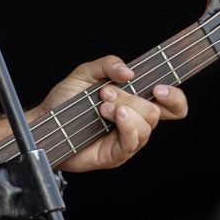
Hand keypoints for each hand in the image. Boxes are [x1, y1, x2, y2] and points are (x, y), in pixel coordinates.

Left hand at [38, 55, 188, 173]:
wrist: (45, 123)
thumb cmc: (65, 101)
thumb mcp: (86, 73)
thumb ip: (108, 64)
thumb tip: (128, 71)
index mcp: (135, 103)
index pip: (172, 106)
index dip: (174, 97)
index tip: (159, 88)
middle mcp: (135, 123)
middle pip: (156, 112)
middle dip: (131, 98)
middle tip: (105, 93)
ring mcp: (127, 140)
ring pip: (146, 125)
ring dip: (124, 109)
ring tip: (101, 106)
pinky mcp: (116, 155)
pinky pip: (132, 142)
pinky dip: (126, 125)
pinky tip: (112, 115)